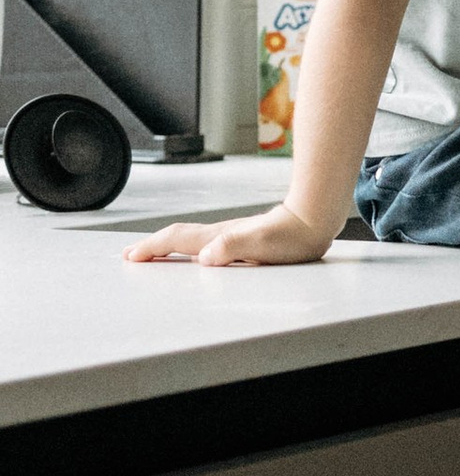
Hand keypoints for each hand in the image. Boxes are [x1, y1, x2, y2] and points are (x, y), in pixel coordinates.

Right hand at [125, 205, 333, 266]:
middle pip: (178, 238)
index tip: (131, 256)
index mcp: (219, 237)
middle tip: (130, 255)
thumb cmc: (292, 235)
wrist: (313, 219)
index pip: (178, 241)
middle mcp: (220, 235)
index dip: (152, 248)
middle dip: (152, 246)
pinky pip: (205, 244)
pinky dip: (189, 248)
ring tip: (151, 254)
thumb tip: (206, 256)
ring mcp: (230, 236)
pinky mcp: (241, 240)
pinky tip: (194, 255)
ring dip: (167, 246)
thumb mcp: (262, 244)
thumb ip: (233, 247)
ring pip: (190, 240)